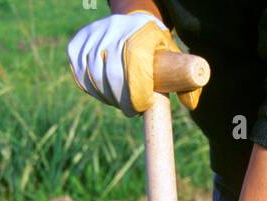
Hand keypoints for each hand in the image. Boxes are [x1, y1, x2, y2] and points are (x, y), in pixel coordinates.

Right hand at [68, 12, 200, 116]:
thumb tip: (188, 105)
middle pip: (112, 74)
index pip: (134, 67)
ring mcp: (94, 34)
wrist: (133, 25)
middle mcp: (115, 28)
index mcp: (142, 32)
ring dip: (106, 96)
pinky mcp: (79, 42)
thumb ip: (187, 85)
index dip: (136, 94)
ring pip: (94, 75)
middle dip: (122, 100)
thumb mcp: (175, 62)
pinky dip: (90, 88)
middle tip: (131, 109)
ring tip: (119, 100)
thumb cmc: (157, 51)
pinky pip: (79, 73)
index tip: (143, 106)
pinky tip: (103, 90)